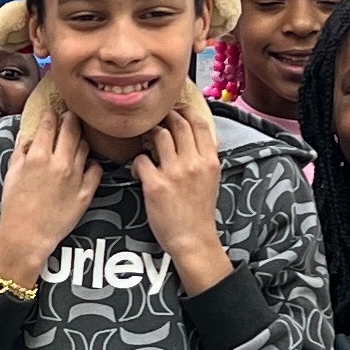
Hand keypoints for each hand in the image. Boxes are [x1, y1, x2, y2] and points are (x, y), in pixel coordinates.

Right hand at [0, 100, 98, 284]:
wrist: (27, 236)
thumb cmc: (14, 206)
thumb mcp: (11, 173)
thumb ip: (20, 150)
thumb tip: (27, 134)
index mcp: (38, 156)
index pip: (49, 124)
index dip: (51, 113)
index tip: (52, 111)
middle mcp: (60, 162)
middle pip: (72, 128)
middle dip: (71, 117)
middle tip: (71, 114)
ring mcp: (76, 176)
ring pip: (85, 146)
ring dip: (81, 139)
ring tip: (77, 140)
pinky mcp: (87, 192)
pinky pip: (96, 169)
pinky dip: (91, 164)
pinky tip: (84, 165)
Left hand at [138, 103, 230, 289]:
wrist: (193, 239)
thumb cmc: (200, 211)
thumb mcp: (213, 180)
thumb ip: (209, 158)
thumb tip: (211, 138)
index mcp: (209, 160)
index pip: (199, 123)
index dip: (185, 110)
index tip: (175, 109)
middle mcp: (193, 162)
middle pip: (178, 123)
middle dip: (164, 119)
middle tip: (155, 123)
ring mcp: (174, 173)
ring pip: (159, 135)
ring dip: (149, 136)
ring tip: (146, 145)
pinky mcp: (155, 185)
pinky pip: (140, 160)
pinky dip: (136, 163)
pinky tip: (138, 172)